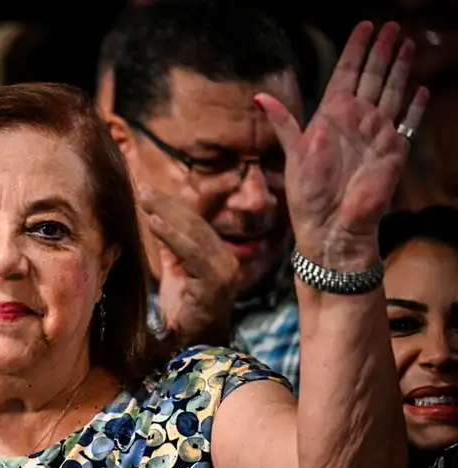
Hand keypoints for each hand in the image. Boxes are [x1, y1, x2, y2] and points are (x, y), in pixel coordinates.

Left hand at [138, 185, 238, 345]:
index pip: (194, 223)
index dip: (170, 205)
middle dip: (166, 203)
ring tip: (144, 199)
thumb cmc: (184, 314)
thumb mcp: (174, 274)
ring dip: (167, 212)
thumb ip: (171, 248)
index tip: (146, 190)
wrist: (194, 348)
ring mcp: (224, 270)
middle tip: (141, 188)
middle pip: (194, 223)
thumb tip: (156, 217)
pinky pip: (192, 251)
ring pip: (193, 232)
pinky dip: (172, 234)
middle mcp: (226, 259)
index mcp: (217, 256)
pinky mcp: (216, 281)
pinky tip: (153, 221)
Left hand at [256, 22, 428, 270]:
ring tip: (407, 43)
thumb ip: (283, 122)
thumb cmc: (307, 195)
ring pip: (391, 92)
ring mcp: (376, 134)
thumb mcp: (292, 153)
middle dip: (382, 51)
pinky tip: (422, 90)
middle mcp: (355, 121)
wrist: (330, 227)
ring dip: (400, 68)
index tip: (364, 25)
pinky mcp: (394, 151)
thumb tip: (260, 96)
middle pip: (372, 77)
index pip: (345, 74)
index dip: (355, 50)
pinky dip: (415, 107)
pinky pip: (407, 123)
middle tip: (393, 25)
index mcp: (330, 117)